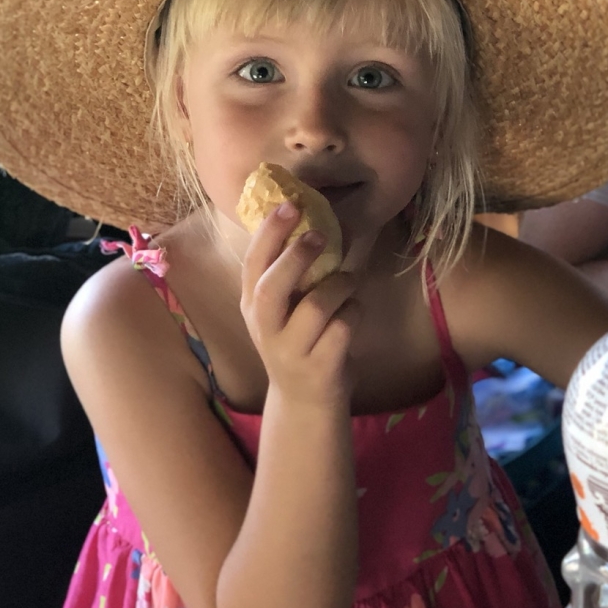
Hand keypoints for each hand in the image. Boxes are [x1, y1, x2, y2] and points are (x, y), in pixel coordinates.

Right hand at [240, 202, 356, 412]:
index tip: (289, 204)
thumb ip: (294, 273)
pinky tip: (353, 313)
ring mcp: (290, 351)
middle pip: (271, 288)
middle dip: (296, 257)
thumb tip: (323, 219)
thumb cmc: (300, 341)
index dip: (269, 233)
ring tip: (349, 282)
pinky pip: (344, 326)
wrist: (305, 403)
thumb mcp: (285, 310)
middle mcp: (264, 328)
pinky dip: (355, 311)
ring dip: (341, 285)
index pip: (252, 264)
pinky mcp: (319, 367)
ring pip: (317, 306)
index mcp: (252, 306)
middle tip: (319, 235)